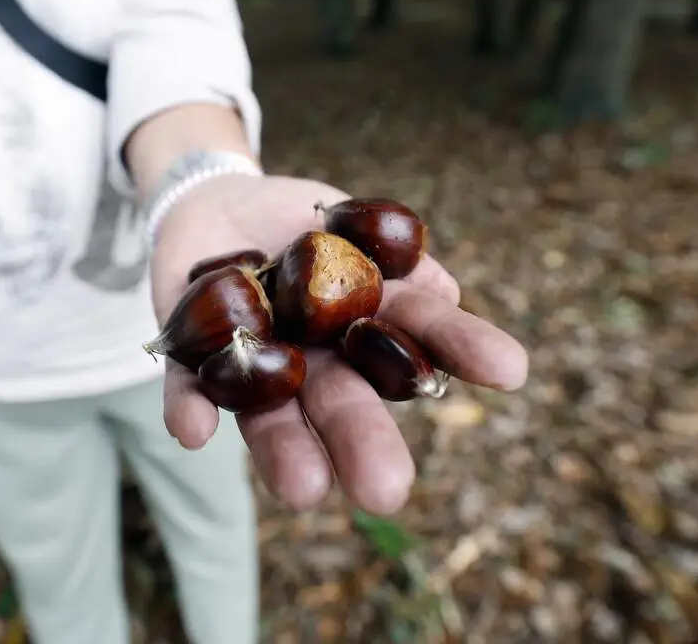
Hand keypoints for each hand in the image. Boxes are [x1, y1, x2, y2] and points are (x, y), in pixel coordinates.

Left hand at [149, 174, 528, 515]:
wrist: (215, 206)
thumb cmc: (299, 224)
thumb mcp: (350, 223)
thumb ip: (393, 258)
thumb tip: (444, 287)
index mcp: (363, 325)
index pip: (417, 336)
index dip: (461, 348)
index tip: (512, 370)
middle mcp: (314, 358)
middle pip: (343, 401)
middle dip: (363, 442)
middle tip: (387, 490)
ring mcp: (253, 361)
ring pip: (270, 414)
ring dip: (284, 452)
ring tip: (305, 492)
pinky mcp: (189, 356)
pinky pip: (186, 388)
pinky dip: (188, 409)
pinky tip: (195, 431)